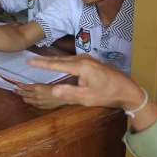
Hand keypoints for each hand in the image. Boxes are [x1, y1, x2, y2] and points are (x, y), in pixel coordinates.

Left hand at [14, 82, 64, 108]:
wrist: (64, 96)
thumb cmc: (56, 88)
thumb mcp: (44, 84)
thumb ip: (36, 86)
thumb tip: (29, 87)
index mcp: (37, 87)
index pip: (24, 87)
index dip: (19, 85)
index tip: (16, 84)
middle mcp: (36, 95)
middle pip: (23, 94)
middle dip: (19, 92)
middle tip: (15, 90)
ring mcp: (38, 102)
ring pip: (26, 100)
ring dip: (23, 97)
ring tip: (20, 95)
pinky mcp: (41, 106)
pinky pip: (33, 104)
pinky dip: (31, 102)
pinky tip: (30, 100)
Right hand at [26, 55, 142, 109]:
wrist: (127, 89)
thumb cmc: (107, 95)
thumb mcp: (87, 98)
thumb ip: (69, 93)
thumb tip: (51, 91)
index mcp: (81, 67)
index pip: (56, 64)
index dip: (41, 64)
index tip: (29, 61)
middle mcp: (83, 59)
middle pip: (59, 59)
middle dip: (44, 60)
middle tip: (30, 60)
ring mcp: (88, 59)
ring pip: (66, 59)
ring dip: (53, 60)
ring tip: (40, 61)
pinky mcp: (90, 61)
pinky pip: (72, 60)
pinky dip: (62, 62)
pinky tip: (58, 64)